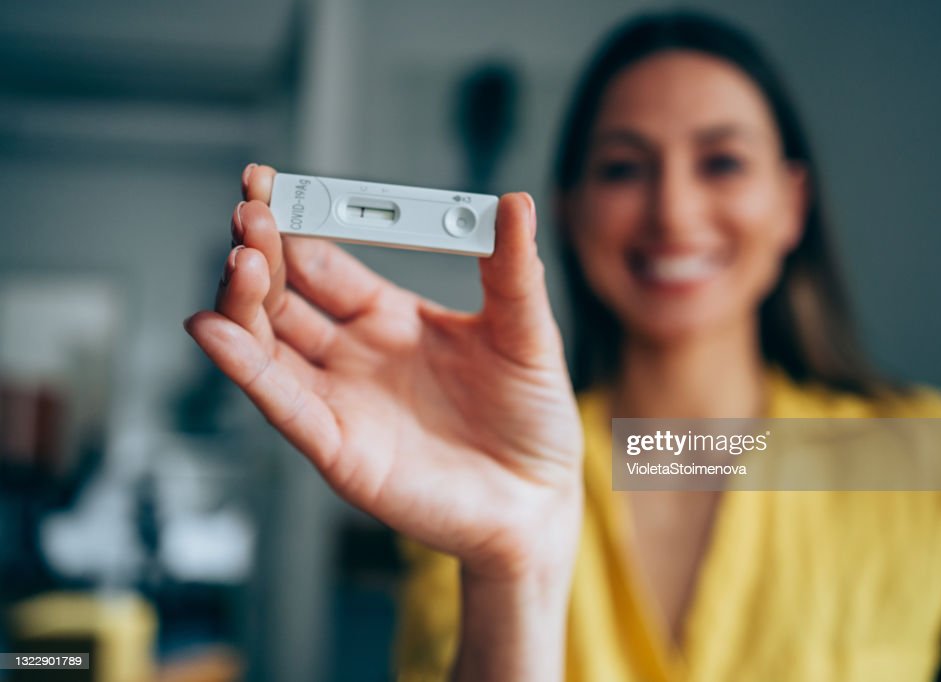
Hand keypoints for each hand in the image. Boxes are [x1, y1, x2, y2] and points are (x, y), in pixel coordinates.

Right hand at [185, 165, 583, 579]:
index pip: (325, 263)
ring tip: (241, 259)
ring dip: (246, 302)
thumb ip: (512, 271)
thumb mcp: (526, 333)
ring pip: (269, 345)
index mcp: (391, 318)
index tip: (275, 184)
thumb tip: (514, 203)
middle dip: (262, 253)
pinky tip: (217, 331)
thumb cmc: (532, 419)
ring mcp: (341, 401)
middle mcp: (354, 355)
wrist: (538, 501)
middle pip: (285, 297)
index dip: (300, 225)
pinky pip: (282, 404)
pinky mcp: (339, 449)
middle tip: (250, 211)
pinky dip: (245, 368)